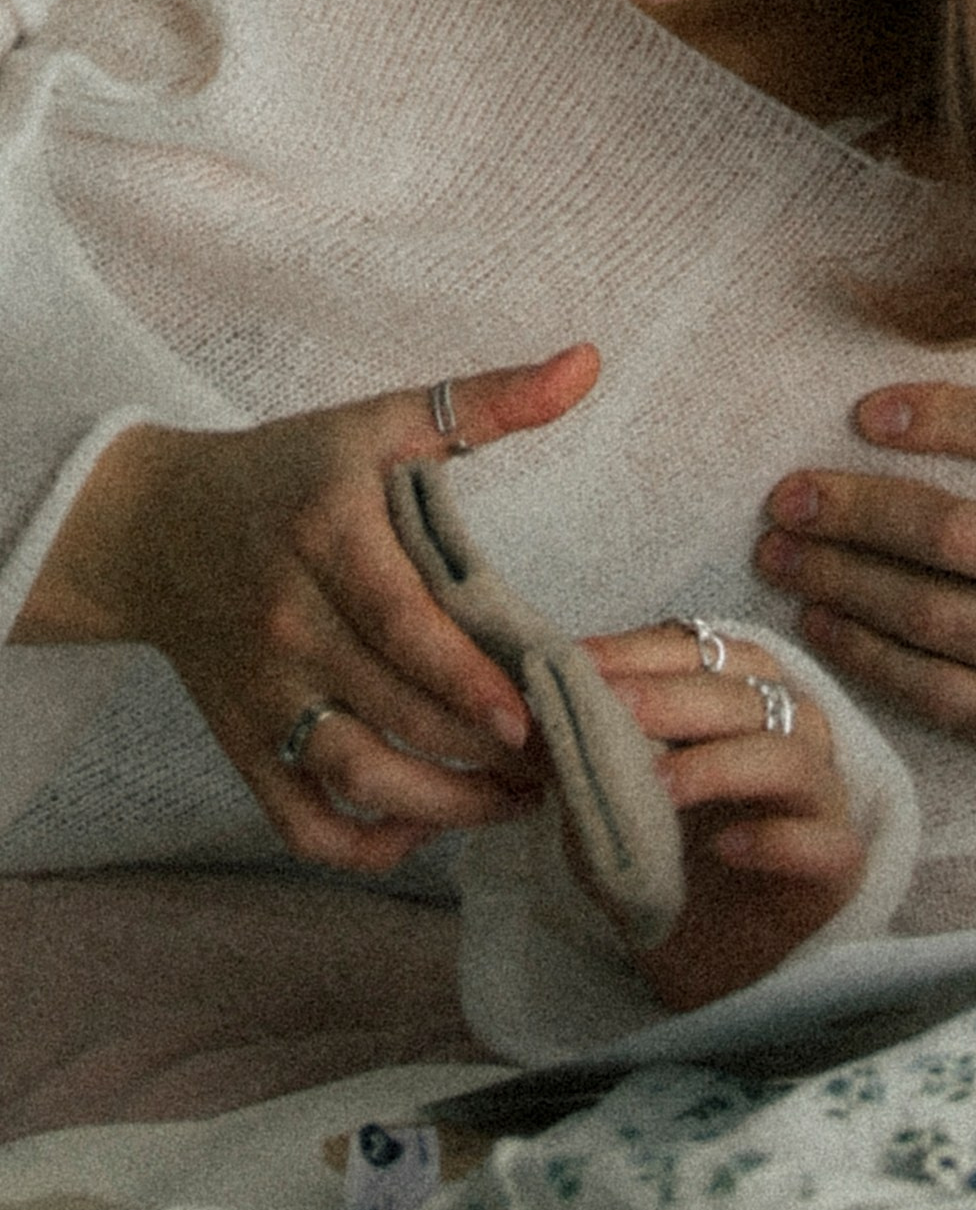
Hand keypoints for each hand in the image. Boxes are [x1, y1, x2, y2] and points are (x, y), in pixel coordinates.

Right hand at [11, 346, 600, 872]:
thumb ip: (488, 401)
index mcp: (327, 537)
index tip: (532, 716)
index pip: (403, 624)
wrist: (155, 527)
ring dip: (444, 807)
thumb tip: (587, 363)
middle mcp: (289, 624)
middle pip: (395, 712)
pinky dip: (361, 846)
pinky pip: (298, 821)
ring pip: (355, 777)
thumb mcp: (379, 422)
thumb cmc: (288, 471)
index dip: (468, 679)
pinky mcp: (243, 744)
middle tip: (565, 762)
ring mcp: (262, 695)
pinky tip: (423, 834)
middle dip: (485, 754)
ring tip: (520, 801)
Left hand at [577, 624, 865, 1012]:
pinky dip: (776, 840)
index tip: (579, 665)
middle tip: (615, 707)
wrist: (700, 961)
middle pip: (749, 694)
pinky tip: (726, 848)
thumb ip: (583, 759)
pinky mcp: (837, 867)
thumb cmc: (661, 863)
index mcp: (739, 702)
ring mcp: (821, 798)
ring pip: (790, 756)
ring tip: (660, 784)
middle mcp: (790, 735)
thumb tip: (533, 714)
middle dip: (676, 695)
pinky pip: (823, 842)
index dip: (642, 652)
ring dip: (720, 763)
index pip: (705, 652)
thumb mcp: (606, 806)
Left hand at [754, 304, 975, 839]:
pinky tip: (821, 624)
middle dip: (857, 509)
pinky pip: (942, 695)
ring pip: (934, 618)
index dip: (942, 414)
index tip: (865, 410)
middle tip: (786, 493)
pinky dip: (870, 657)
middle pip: (958, 536)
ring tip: (779, 553)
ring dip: (842, 582)